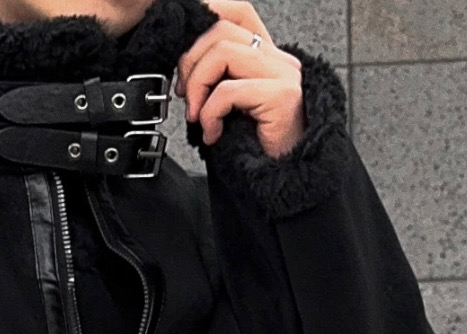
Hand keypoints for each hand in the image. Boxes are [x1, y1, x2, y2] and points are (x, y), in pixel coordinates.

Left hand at [177, 0, 305, 157]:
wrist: (283, 184)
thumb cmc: (254, 153)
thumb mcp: (227, 108)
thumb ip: (215, 80)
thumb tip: (184, 67)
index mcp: (265, 57)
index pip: (235, 14)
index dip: (201, 30)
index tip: (183, 71)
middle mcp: (278, 59)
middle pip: (221, 31)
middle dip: (191, 64)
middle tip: (185, 99)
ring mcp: (284, 74)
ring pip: (222, 53)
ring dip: (198, 88)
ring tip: (198, 117)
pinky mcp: (283, 95)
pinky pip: (228, 91)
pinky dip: (210, 114)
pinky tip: (214, 134)